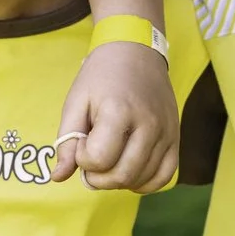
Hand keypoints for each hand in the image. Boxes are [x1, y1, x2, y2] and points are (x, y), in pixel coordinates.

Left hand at [52, 42, 178, 192]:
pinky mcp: (176, 138)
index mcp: (119, 111)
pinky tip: (130, 170)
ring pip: (141, 180)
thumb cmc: (101, 76)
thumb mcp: (76, 101)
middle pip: (121, 175)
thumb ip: (67, 141)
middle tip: (91, 160)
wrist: (136, 52)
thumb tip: (58, 177)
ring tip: (109, 160)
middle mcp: (148, 124)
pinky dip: (145, 183)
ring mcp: (166, 133)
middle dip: (98, 178)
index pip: (98, 160)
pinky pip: (165, 176)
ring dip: (118, 181)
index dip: (82, 159)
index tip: (82, 142)